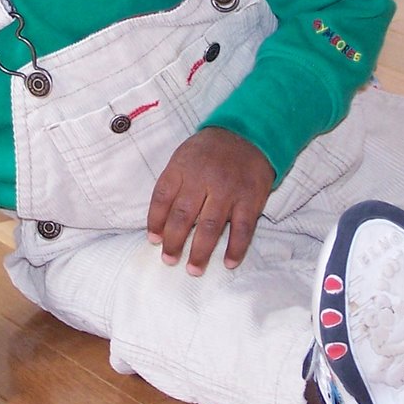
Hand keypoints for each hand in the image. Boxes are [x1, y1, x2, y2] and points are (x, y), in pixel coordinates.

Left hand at [146, 126, 274, 275]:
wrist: (249, 134)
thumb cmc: (209, 152)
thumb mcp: (184, 157)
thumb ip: (172, 185)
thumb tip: (160, 224)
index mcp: (182, 167)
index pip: (162, 197)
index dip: (155, 221)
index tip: (153, 240)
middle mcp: (203, 179)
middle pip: (183, 216)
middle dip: (174, 242)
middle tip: (169, 260)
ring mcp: (228, 190)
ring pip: (210, 226)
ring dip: (200, 252)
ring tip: (193, 269)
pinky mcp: (250, 199)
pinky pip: (242, 229)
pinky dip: (235, 248)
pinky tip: (229, 263)